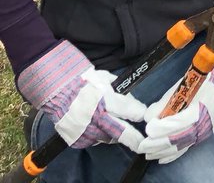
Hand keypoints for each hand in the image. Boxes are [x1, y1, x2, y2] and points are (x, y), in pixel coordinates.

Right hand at [16, 41, 146, 151]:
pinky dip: (97, 135)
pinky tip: (96, 126)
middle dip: (133, 138)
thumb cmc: (84, 82)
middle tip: (141, 143)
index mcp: (105, 100)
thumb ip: (120, 92)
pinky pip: (92, 140)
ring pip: (107, 137)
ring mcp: (85, 130)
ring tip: (111, 123)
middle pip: (121, 132)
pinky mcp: (76, 139)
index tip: (146, 116)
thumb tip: (132, 102)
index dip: (140, 113)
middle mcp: (96, 117)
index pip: (129, 110)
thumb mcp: (106, 80)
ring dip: (113, 133)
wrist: (57, 91)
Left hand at [140, 42, 213, 163]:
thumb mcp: (182, 86)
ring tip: (147, 153)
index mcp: (202, 106)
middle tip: (142, 146)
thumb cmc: (200, 82)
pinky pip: (186, 148)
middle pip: (179, 138)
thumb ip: (164, 102)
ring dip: (162, 151)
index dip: (163, 128)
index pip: (180, 122)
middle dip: (158, 144)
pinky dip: (173, 155)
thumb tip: (148, 117)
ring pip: (181, 146)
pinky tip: (161, 158)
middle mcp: (205, 122)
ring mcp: (205, 131)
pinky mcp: (203, 136)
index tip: (148, 128)